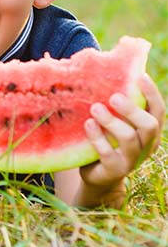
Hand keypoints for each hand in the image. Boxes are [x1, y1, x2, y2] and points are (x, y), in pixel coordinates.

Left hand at [79, 73, 164, 189]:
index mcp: (150, 131)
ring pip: (129, 139)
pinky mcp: (114, 170)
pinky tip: (88, 124)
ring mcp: (132, 160)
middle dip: (132, 109)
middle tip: (114, 97)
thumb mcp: (115, 123)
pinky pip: (108, 153)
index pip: (158, 111)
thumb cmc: (107, 140)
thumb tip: (105, 70)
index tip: (140, 76)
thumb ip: (116, 106)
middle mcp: (146, 145)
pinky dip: (98, 137)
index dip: (152, 93)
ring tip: (95, 108)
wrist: (98, 175)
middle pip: (149, 125)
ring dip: (112, 121)